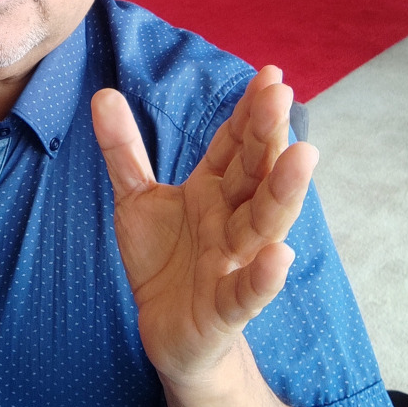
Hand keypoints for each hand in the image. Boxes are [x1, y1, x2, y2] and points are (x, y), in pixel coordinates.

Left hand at [91, 66, 318, 388]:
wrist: (167, 331)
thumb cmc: (164, 259)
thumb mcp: (136, 197)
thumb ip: (123, 149)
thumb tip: (103, 93)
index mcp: (213, 190)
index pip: (235, 145)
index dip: (250, 112)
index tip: (270, 75)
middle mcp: (230, 220)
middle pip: (253, 174)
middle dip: (267, 135)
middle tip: (281, 95)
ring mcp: (232, 263)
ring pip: (262, 225)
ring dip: (282, 192)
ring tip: (303, 154)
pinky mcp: (224, 309)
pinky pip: (246, 293)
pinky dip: (263, 277)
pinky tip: (279, 256)